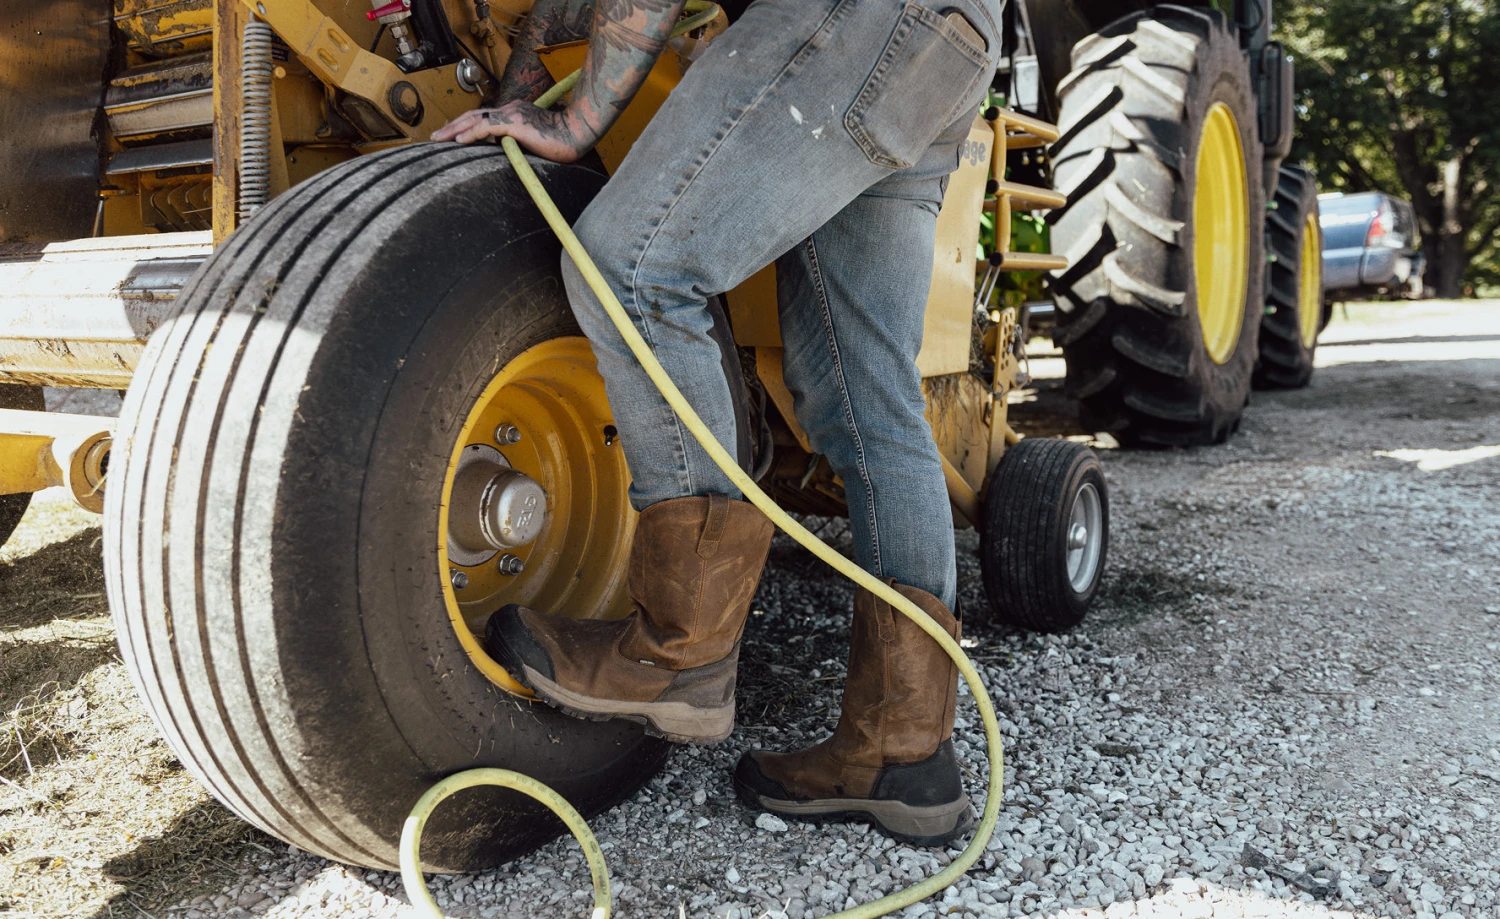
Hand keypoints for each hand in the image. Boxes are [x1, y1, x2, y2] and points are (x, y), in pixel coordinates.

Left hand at [431, 101, 586, 162]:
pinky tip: (458, 140)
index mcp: (514, 113)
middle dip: (452, 126)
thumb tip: (505, 155)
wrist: (578, 132)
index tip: (450, 136)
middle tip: (435, 137)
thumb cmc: (563, 142)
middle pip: (473, 115)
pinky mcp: (515, 123)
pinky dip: (471, 133)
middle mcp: (510, 109)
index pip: (483, 117)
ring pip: (475, 119)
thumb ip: (517, 145)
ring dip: (454, 129)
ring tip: (439, 139)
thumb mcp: (534, 143)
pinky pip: (487, 126)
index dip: (464, 125)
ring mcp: (512, 114)